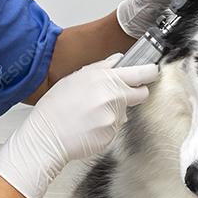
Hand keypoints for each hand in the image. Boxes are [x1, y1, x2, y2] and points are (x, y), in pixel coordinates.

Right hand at [0, 53, 158, 197]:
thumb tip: (118, 60)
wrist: (46, 137)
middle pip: (141, 94)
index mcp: (106, 79)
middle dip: (134, 93)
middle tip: (118, 96)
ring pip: (125, 113)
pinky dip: (106, 127)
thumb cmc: (56, 107)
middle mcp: (114, 98)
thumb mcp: (76, 78)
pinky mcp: (112, 136)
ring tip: (91, 114)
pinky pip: (115, 128)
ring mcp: (114, 118)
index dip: (150, 72)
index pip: (142, 73)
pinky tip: (89, 126)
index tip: (151, 72)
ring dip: (115, 112)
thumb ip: (101, 67)